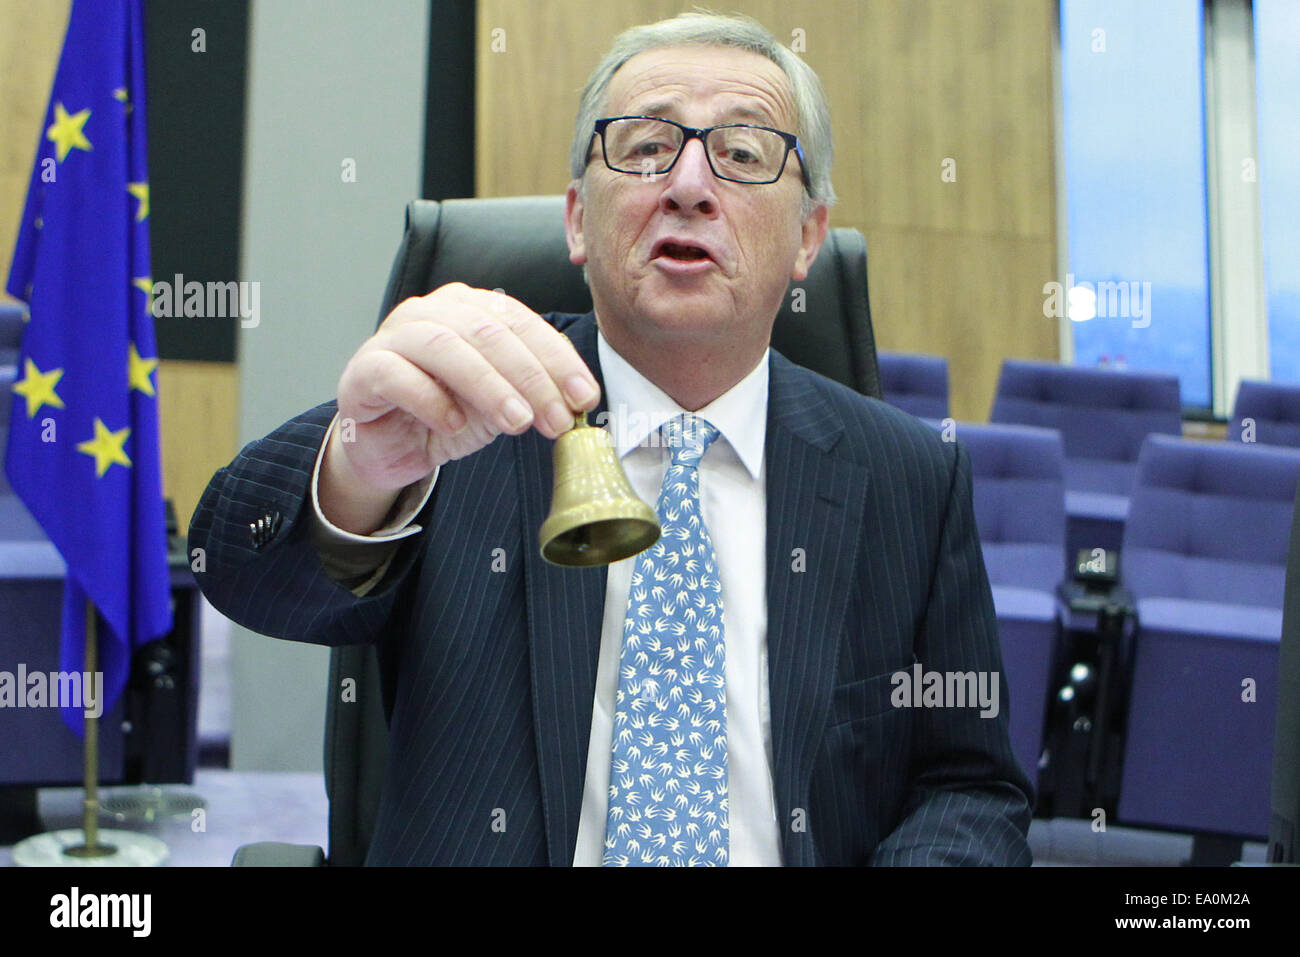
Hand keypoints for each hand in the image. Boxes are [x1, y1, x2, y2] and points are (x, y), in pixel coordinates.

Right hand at [319, 282, 599, 532]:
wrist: (386, 447)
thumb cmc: (445, 414)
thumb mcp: (499, 405)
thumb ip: (531, 394)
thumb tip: (576, 401)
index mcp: (469, 308)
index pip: (521, 322)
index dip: (557, 359)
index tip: (585, 396)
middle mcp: (431, 312)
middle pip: (488, 332)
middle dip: (531, 378)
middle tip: (557, 420)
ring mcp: (393, 336)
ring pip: (445, 347)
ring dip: (489, 386)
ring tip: (518, 422)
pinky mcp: (363, 370)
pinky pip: (396, 375)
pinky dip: (430, 399)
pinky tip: (453, 424)